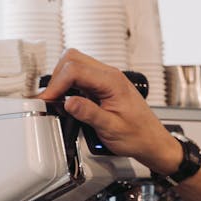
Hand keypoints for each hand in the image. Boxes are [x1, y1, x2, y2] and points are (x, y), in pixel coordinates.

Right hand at [38, 49, 182, 172]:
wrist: (152, 141)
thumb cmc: (138, 136)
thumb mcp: (111, 129)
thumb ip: (89, 113)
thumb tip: (68, 102)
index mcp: (112, 82)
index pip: (75, 70)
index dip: (56, 84)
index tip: (48, 100)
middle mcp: (110, 75)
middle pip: (72, 59)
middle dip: (57, 77)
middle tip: (51, 99)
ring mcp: (106, 79)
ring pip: (75, 65)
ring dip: (62, 80)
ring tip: (57, 101)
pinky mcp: (103, 86)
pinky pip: (81, 77)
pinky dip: (69, 86)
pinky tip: (68, 101)